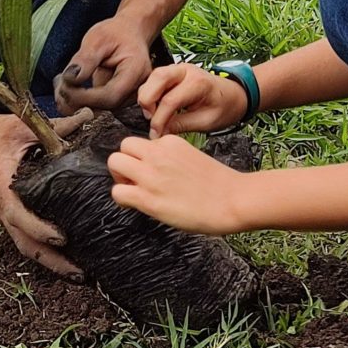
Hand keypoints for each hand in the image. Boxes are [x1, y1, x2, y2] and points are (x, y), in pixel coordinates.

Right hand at [0, 109, 93, 276]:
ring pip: (24, 243)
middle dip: (54, 263)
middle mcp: (2, 208)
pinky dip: (40, 245)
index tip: (63, 238)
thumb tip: (89, 118)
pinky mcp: (2, 211)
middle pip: (27, 245)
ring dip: (49, 259)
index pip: (22, 218)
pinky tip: (59, 248)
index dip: (42, 230)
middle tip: (81, 275)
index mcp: (4, 190)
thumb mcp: (21, 128)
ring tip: (75, 270)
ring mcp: (1, 213)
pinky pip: (21, 234)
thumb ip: (56, 126)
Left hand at [55, 16, 152, 113]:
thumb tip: (70, 79)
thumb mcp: (98, 38)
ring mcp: (127, 98)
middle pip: (104, 107)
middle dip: (75, 100)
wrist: (128, 34)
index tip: (65, 86)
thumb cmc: (115, 34)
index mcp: (136, 72)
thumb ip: (86, 59)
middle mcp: (136, 90)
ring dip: (73, 102)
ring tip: (60, 83)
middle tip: (58, 83)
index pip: (110, 96)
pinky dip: (77, 101)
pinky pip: (95, 108)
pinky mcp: (115, 102)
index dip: (85, 97)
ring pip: (97, 111)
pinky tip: (67, 86)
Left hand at [108, 135, 246, 233]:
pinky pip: (117, 192)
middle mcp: (158, 154)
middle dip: (125, 162)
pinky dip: (122, 198)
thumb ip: (170, 157)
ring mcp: (151, 175)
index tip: (150, 170)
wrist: (232, 200)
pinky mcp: (148, 199)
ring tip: (133, 189)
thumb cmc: (218, 184)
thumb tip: (154, 168)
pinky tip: (136, 204)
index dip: (142, 157)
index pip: (142, 142)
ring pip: (115, 162)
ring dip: (120, 177)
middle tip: (135, 178)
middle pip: (123, 146)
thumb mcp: (191, 156)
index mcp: (170, 142)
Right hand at [137, 63, 247, 137]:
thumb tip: (159, 132)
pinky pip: (154, 79)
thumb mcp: (206, 121)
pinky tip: (155, 108)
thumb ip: (182, 125)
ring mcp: (178, 69)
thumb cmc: (223, 107)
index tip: (156, 134)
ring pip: (153, 76)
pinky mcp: (172, 72)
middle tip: (150, 119)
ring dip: (147, 96)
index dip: (159, 119)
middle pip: (158, 77)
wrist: (232, 95)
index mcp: (199, 83)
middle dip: (148, 100)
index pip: (170, 100)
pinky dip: (150, 92)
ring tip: (152, 115)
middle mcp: (186, 70)